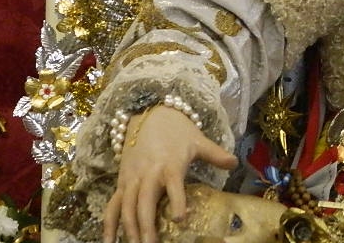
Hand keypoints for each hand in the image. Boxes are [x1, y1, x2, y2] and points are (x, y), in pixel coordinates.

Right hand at [103, 105, 237, 242]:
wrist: (149, 114)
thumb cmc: (177, 130)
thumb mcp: (198, 140)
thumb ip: (216, 154)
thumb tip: (235, 162)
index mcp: (170, 164)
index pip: (174, 184)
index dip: (177, 200)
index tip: (180, 219)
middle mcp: (149, 173)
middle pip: (145, 202)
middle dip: (147, 226)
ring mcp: (132, 179)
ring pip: (127, 206)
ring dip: (129, 229)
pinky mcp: (121, 182)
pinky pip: (112, 205)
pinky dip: (109, 224)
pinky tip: (108, 242)